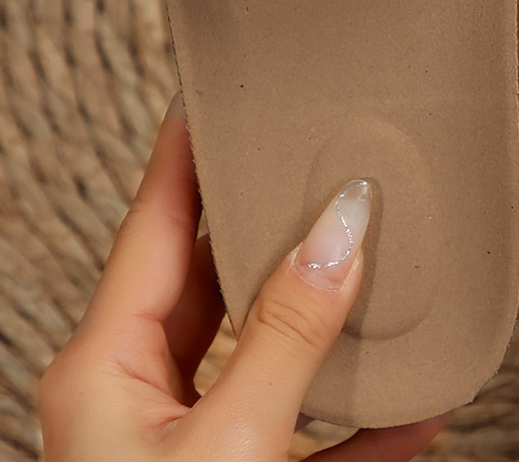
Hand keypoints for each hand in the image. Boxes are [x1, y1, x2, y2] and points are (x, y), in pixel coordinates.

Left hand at [39, 95, 442, 461]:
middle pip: (211, 278)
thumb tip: (341, 231)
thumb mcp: (230, 442)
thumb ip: (287, 336)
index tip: (214, 91)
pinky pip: (302, 436)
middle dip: (270, 226)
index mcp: (105, 370)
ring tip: (376, 270)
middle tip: (315, 164)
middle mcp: (134, 399)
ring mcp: (181, 446)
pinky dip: (356, 421)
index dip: (185, 151)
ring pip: (261, 354)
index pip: (152, 225)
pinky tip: (413, 405)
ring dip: (325, 327)